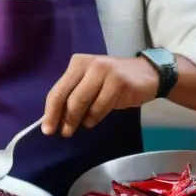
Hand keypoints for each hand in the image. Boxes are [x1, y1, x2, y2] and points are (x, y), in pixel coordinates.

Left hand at [43, 55, 159, 137]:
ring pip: (82, 102)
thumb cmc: (114, 82)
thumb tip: (56, 119)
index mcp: (78, 63)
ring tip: (83, 126)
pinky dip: (94, 118)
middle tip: (65, 132)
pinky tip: (95, 120)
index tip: (47, 129)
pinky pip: (100, 107)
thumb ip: (74, 96)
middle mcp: (89, 64)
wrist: (148, 75)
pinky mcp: (118, 82)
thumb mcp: (90, 84)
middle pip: (68, 97)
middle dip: (64, 118)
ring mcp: (104, 71)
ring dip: (79, 120)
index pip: (58, 90)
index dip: (50, 111)